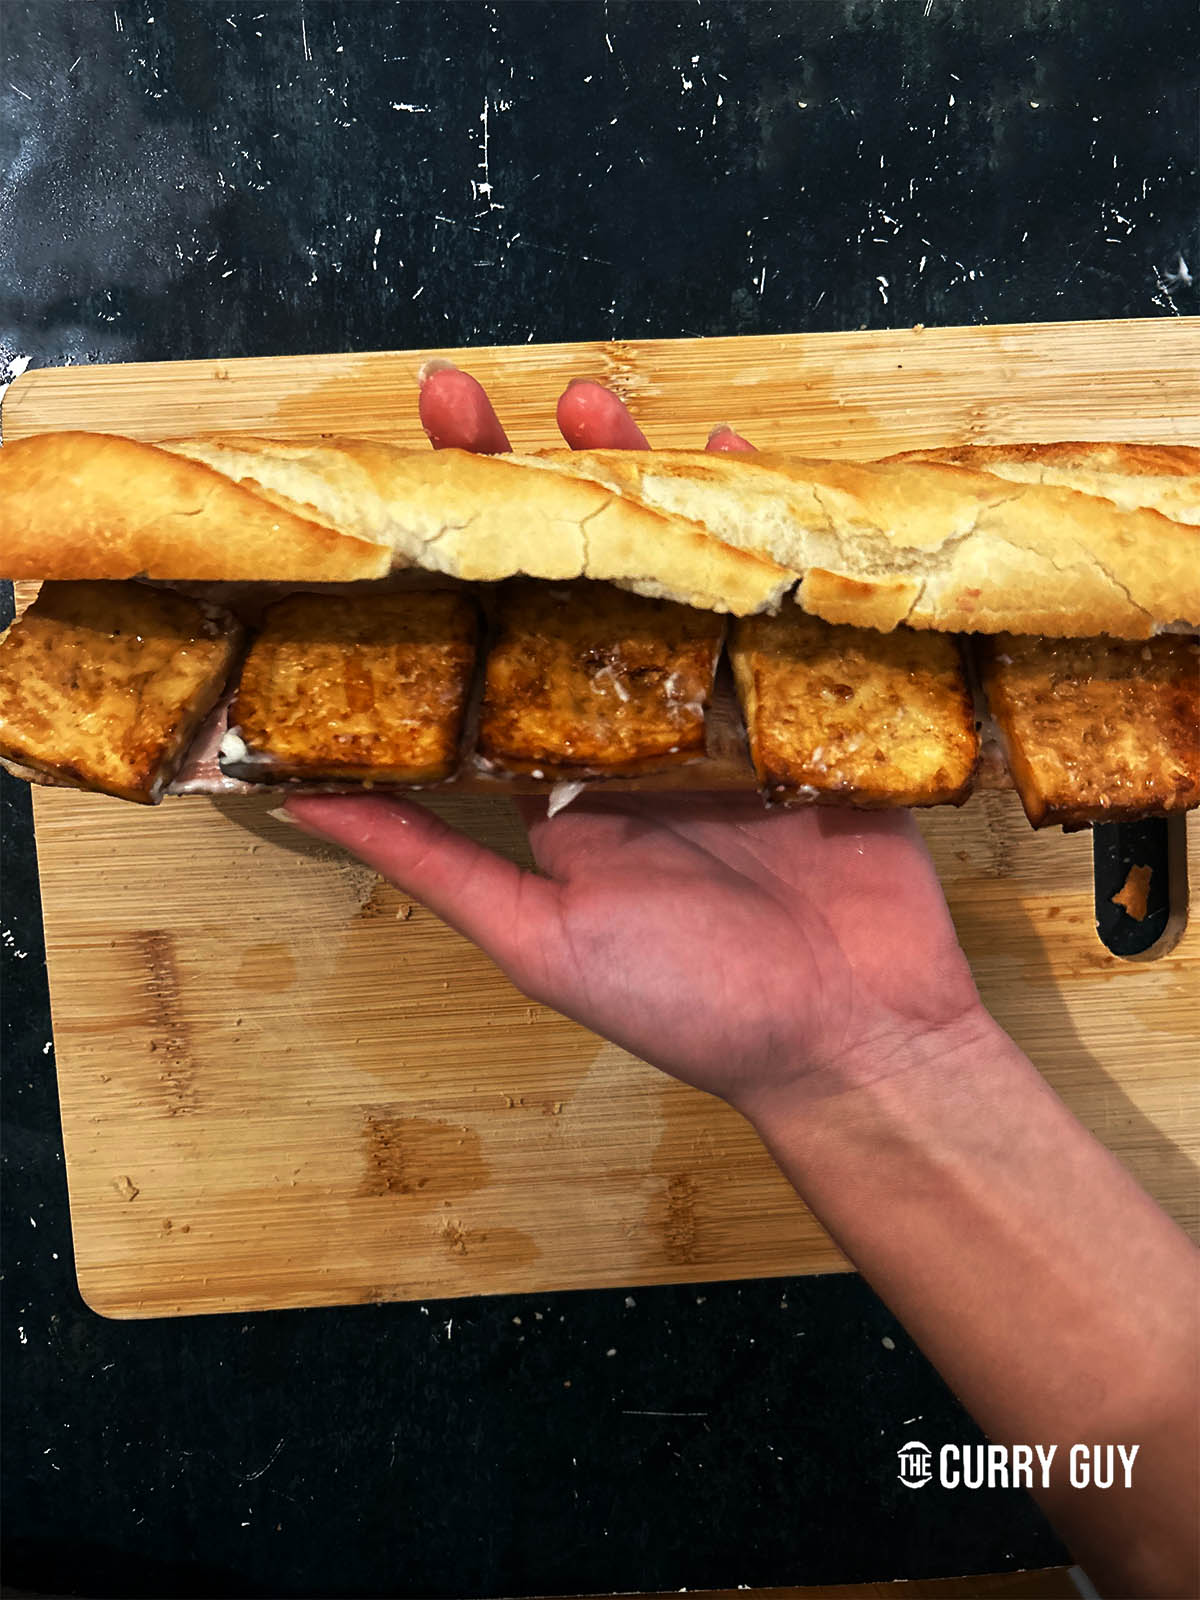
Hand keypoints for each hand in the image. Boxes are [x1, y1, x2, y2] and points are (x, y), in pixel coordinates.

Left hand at [287, 374, 983, 1116]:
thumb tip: (296, 800)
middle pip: (569, 579)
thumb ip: (430, 858)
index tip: (385, 487)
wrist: (849, 1037)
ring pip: (667, 567)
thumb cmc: (688, 1004)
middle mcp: (630, 721)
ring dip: (630, 479)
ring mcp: (720, 698)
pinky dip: (762, 523)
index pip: (484, 641)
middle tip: (460, 400)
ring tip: (586, 398)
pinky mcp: (805, 694)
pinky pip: (778, 591)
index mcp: (556, 771)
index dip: (438, 564)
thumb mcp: (535, 935)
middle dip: (518, 488)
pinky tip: (734, 456)